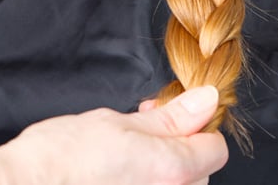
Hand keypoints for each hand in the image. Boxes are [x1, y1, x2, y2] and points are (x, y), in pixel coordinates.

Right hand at [0, 86, 227, 184]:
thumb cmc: (62, 157)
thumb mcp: (119, 123)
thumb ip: (169, 118)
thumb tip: (206, 101)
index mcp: (172, 171)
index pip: (215, 149)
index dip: (195, 125)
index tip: (171, 115)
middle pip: (198, 173)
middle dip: (177, 148)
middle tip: (141, 130)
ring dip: (159, 170)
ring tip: (123, 155)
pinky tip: (114, 176)